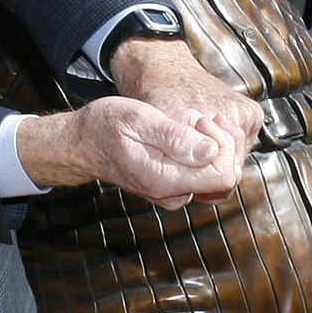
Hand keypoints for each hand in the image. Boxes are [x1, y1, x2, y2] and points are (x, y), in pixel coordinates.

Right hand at [17, 97, 239, 209]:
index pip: (224, 175)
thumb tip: (210, 152)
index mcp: (165, 180)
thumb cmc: (107, 125)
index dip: (222, 143)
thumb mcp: (138, 120)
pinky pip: (205, 168)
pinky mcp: (178, 186)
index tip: (201, 120)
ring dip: (207, 139)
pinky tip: (178, 131)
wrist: (85, 143)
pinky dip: (199, 145)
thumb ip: (175, 137)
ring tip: (178, 123)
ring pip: (217, 169)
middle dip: (217, 139)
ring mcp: (177, 193)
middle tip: (191, 118)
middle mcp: (174, 194)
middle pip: (226, 173)